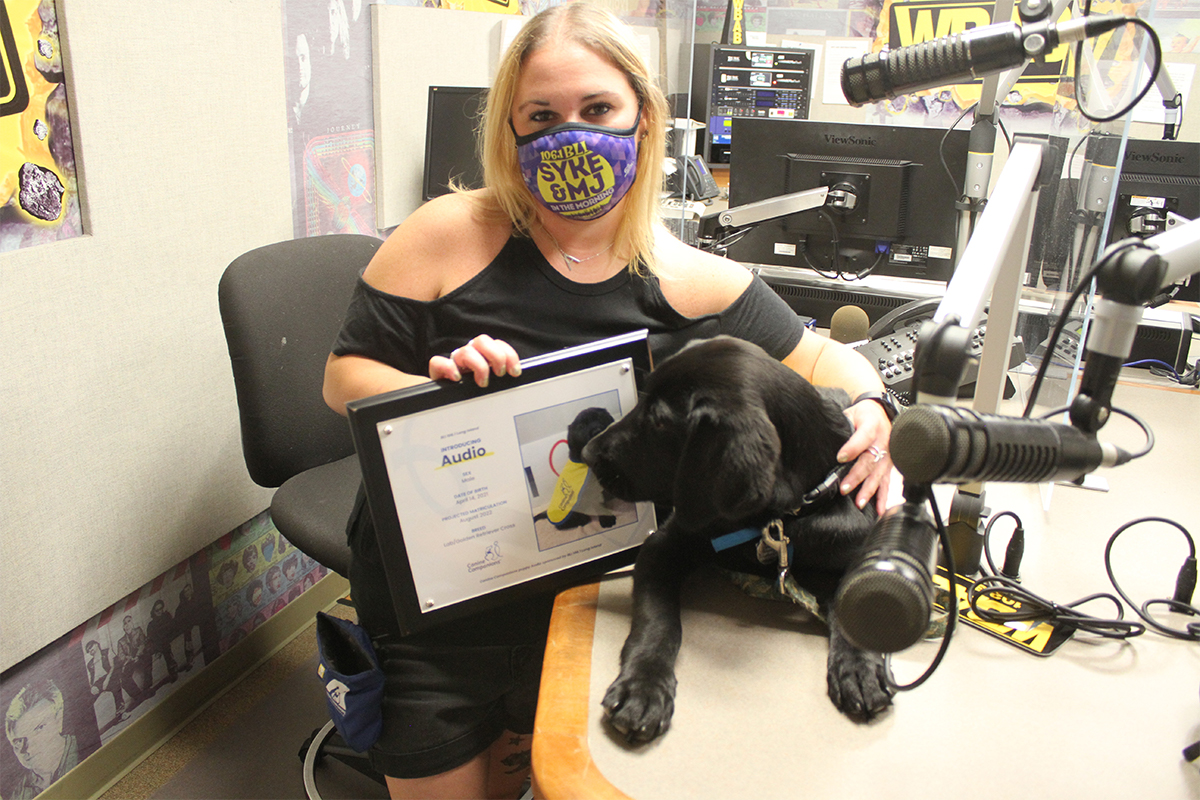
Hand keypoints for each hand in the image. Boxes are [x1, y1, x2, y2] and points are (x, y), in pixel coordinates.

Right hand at [428, 334, 521, 387]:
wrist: (452, 407)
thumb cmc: (476, 395)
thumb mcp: (494, 384)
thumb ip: (503, 377)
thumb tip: (517, 377)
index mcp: (484, 355)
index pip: (497, 344)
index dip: (509, 355)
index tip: (515, 372)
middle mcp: (469, 355)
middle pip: (482, 341)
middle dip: (495, 357)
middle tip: (499, 374)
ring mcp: (454, 362)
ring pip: (465, 351)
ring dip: (478, 366)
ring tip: (483, 382)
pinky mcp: (438, 371)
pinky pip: (438, 362)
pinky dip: (448, 368)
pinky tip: (457, 378)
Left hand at [836, 399, 892, 514]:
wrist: (881, 412)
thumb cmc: (863, 414)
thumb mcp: (851, 413)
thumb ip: (842, 426)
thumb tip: (825, 439)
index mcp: (872, 425)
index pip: (863, 437)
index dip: (852, 448)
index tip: (840, 458)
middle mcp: (883, 441)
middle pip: (870, 461)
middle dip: (857, 476)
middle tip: (844, 488)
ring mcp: (888, 455)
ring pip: (878, 475)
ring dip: (868, 490)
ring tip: (859, 502)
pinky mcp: (889, 465)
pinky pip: (886, 482)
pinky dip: (883, 496)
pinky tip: (879, 509)